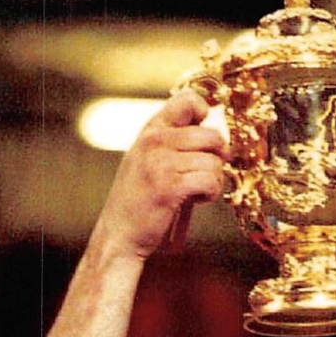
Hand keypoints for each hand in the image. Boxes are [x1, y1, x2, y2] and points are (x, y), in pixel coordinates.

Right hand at [94, 90, 226, 260]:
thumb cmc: (137, 202)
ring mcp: (161, 163)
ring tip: (197, 192)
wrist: (118, 235)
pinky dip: (210, 194)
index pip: (188, 101)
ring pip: (214, 162)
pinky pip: (210, 181)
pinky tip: (197, 200)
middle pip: (212, 136)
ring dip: (214, 181)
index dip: (206, 116)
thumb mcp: (146, 161)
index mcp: (150, 131)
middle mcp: (154, 142)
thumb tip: (212, 133)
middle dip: (217, 158)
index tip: (203, 139)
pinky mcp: (170, 187)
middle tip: (205, 174)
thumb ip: (171, 143)